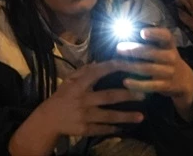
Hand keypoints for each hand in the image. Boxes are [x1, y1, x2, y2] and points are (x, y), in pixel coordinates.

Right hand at [17, 61, 144, 143]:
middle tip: (144, 94)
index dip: (114, 67)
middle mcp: (83, 99)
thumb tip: (99, 62)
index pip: (99, 72)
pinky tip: (125, 128)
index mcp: (79, 84)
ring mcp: (85, 116)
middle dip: (127, 95)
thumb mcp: (69, 80)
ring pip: (109, 116)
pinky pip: (102, 129)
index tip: (130, 64)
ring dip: (126, 116)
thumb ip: (84, 71)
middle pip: (109, 96)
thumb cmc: (62, 97)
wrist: (49, 119)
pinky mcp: (85, 129)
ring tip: (141, 116)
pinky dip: (113, 129)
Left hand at [117, 27, 192, 118]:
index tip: (142, 32)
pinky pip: (150, 85)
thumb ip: (150, 42)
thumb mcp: (164, 48)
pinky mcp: (166, 86)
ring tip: (116, 64)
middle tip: (118, 48)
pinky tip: (126, 82)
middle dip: (133, 50)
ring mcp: (169, 72)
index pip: (166, 36)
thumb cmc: (166, 58)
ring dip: (130, 66)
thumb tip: (125, 32)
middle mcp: (171, 57)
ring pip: (147, 68)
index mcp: (169, 44)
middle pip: (151, 52)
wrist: (184, 79)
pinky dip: (137, 84)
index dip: (155, 33)